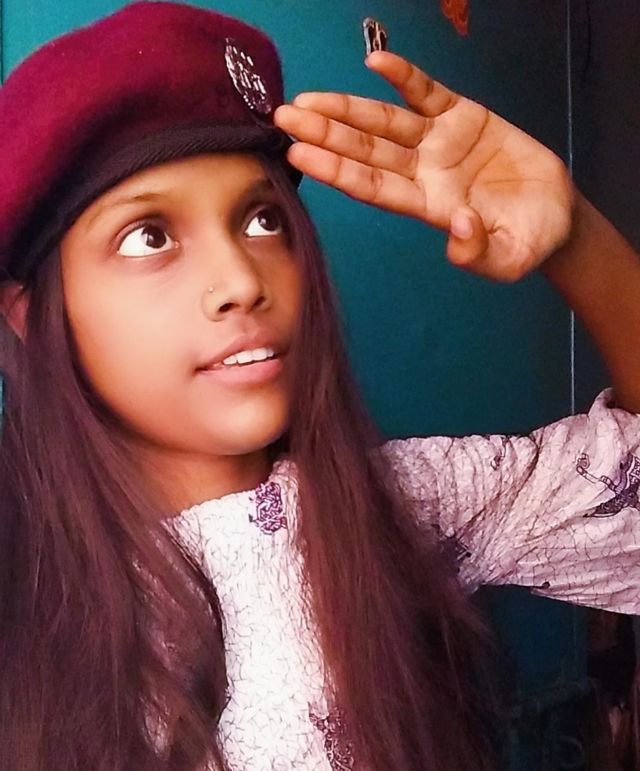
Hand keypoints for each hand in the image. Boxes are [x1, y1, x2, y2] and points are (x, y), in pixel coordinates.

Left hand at [274, 51, 574, 282]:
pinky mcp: (462, 117)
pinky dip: (404, 77)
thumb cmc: (528, 241)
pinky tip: (377, 63)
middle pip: (366, 151)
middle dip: (326, 133)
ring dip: (348, 107)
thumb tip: (458, 229)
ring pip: (385, 122)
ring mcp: (439, 143)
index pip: (374, 187)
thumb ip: (480, 252)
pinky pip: (427, 93)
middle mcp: (423, 173)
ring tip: (310, 97)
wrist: (553, 215)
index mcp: (428, 206)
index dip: (338, 170)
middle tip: (284, 117)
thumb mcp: (510, 257)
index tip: (302, 154)